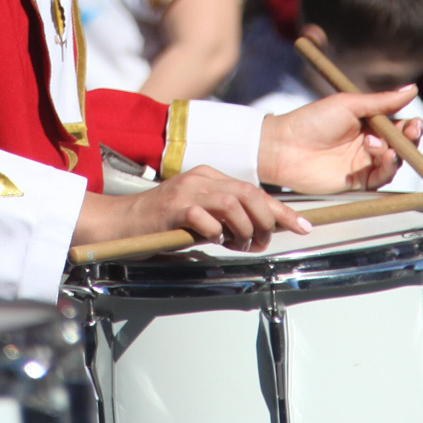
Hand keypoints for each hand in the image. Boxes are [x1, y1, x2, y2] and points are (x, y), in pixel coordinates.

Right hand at [77, 168, 303, 252]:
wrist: (120, 224)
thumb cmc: (161, 225)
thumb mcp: (200, 218)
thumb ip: (226, 220)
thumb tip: (260, 234)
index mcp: (208, 177)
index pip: (254, 190)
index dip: (281, 210)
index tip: (302, 226)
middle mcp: (200, 178)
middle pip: (250, 193)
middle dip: (266, 221)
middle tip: (263, 243)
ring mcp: (186, 191)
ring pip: (234, 204)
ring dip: (244, 230)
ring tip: (239, 244)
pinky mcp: (172, 208)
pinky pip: (205, 218)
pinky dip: (216, 232)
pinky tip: (213, 240)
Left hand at [257, 85, 420, 192]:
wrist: (285, 147)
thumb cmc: (312, 120)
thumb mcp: (349, 105)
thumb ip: (382, 102)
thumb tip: (414, 89)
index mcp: (367, 123)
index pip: (397, 126)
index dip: (410, 126)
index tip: (416, 123)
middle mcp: (368, 144)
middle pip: (400, 146)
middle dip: (410, 140)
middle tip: (411, 132)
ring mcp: (363, 164)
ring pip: (394, 162)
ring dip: (395, 153)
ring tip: (381, 145)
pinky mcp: (358, 182)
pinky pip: (381, 178)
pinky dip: (387, 168)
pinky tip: (383, 156)